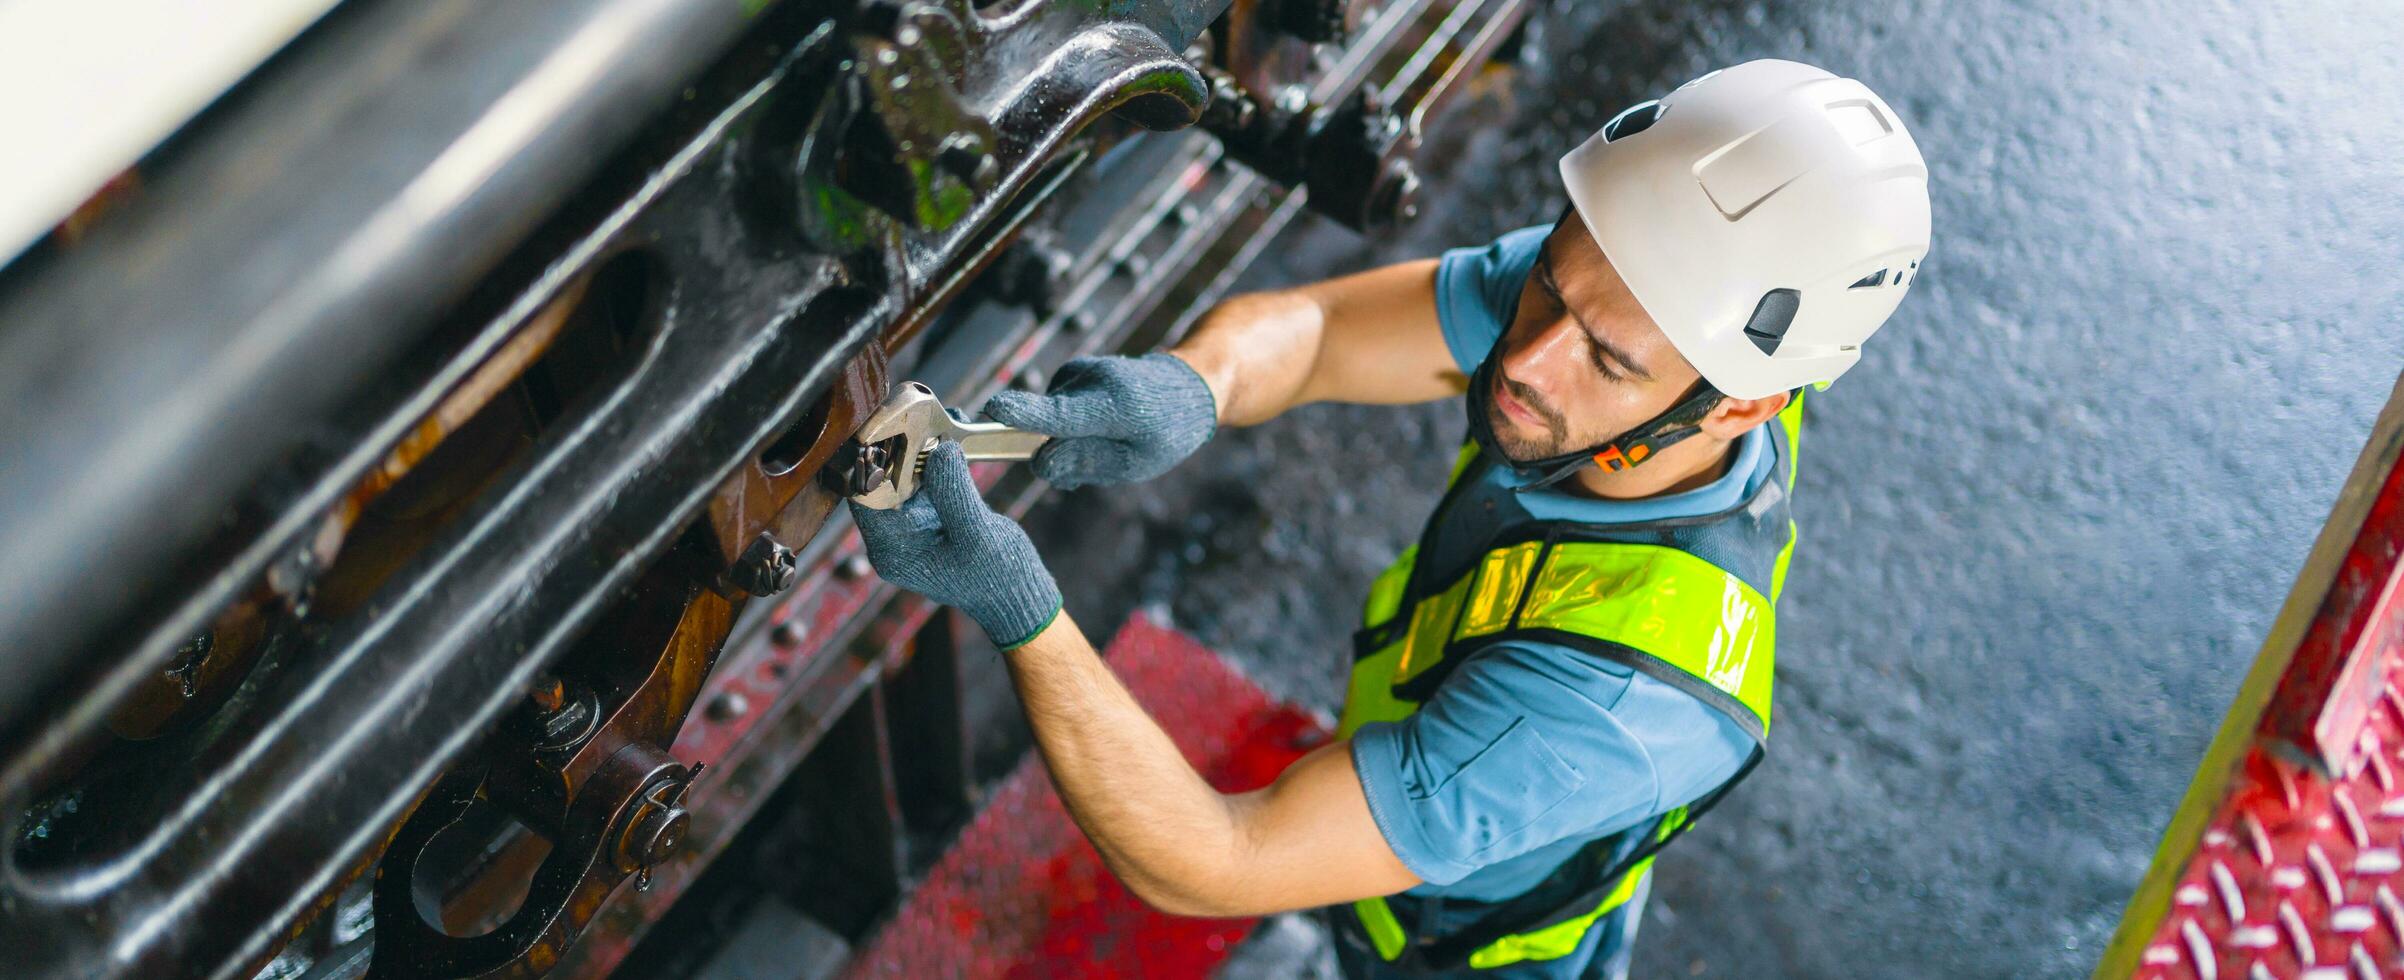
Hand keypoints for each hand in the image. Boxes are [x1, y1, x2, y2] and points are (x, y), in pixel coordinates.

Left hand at [848, 442, 1061, 647]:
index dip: (874, 460)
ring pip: (904, 473)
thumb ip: (954, 494)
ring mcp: (912, 523)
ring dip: (921, 447)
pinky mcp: (932, 512)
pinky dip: (939, 456)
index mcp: (892, 549)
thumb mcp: (977, 536)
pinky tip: (952, 433)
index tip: (892, 428)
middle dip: (900, 447)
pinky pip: (927, 477)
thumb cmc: (998, 579)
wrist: (1019, 597)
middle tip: (919, 416)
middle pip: (882, 480)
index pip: (864, 495)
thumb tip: (940, 449)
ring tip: (939, 421)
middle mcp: (894, 536)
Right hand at [982, 352, 1216, 488]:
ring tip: (1110, 438)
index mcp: (1115, 405)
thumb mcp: (1137, 462)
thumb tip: (1040, 463)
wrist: (1187, 384)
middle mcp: (1091, 379)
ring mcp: (1078, 371)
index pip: (1062, 413)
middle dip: (1059, 455)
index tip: (995, 407)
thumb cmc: (1166, 430)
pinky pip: (1053, 411)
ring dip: (1068, 440)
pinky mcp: (1069, 372)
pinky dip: (1069, 426)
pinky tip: (1100, 425)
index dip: (1026, 414)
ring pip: (1049, 422)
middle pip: (1048, 429)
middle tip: (1103, 461)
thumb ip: (1087, 464)